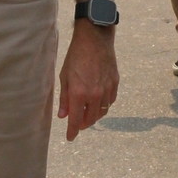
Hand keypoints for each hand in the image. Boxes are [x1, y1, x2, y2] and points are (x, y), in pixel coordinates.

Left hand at [58, 19, 118, 138]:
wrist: (95, 40)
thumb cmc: (76, 56)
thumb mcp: (64, 77)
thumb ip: (64, 98)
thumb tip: (63, 116)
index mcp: (79, 94)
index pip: (75, 120)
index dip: (72, 131)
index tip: (70, 138)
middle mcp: (94, 95)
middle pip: (90, 119)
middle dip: (83, 124)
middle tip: (77, 124)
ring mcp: (107, 90)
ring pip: (102, 112)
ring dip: (94, 116)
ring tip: (87, 114)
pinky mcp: (115, 84)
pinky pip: (110, 102)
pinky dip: (103, 106)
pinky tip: (98, 103)